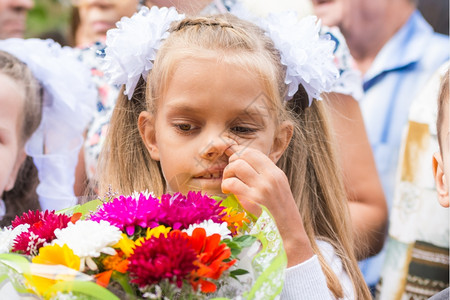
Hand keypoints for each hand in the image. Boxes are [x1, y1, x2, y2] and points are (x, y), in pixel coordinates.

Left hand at [221, 145, 313, 265]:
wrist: (289, 236)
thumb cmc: (280, 214)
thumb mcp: (278, 189)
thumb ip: (264, 176)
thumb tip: (243, 164)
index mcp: (276, 173)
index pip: (253, 152)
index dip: (239, 156)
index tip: (236, 166)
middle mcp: (270, 177)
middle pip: (242, 156)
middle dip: (231, 164)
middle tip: (230, 176)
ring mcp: (262, 188)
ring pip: (235, 166)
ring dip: (227, 175)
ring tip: (228, 185)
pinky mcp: (253, 201)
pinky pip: (232, 184)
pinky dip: (226, 187)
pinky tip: (228, 193)